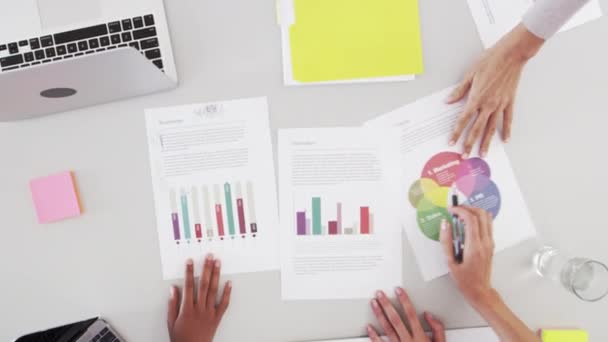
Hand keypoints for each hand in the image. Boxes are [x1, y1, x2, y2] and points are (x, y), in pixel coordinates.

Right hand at [167, 255, 231, 341]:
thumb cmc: (181, 338)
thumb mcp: (171, 321)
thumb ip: (172, 304)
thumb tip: (173, 288)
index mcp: (187, 309)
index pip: (188, 286)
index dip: (189, 272)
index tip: (190, 261)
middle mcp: (199, 309)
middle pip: (204, 285)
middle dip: (206, 269)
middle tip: (209, 256)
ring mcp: (209, 313)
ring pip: (214, 291)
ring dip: (216, 275)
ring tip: (218, 263)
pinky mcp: (217, 318)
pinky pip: (224, 304)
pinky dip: (227, 293)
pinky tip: (229, 283)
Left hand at [368, 288, 444, 341]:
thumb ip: (437, 329)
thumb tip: (429, 315)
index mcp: (420, 338)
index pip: (411, 314)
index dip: (405, 301)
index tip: (398, 290)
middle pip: (396, 319)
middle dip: (387, 305)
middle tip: (379, 294)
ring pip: (387, 329)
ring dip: (379, 315)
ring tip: (373, 304)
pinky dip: (374, 336)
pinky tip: (369, 328)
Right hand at [440, 207, 493, 305]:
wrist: (480, 290)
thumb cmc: (465, 280)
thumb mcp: (450, 262)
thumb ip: (446, 241)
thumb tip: (445, 225)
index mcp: (474, 247)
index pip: (470, 220)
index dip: (460, 210)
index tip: (451, 210)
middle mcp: (485, 243)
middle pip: (481, 214)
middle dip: (467, 208)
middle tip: (456, 209)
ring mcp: (490, 243)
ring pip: (487, 218)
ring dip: (474, 212)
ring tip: (462, 215)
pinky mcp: (491, 244)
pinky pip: (488, 225)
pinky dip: (479, 219)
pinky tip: (469, 223)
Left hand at [447, 24, 543, 157]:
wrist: (512, 54)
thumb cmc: (490, 60)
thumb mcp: (470, 74)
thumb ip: (459, 90)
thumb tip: (448, 101)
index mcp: (476, 98)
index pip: (463, 119)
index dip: (456, 132)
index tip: (452, 142)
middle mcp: (488, 104)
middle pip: (477, 128)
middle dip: (469, 143)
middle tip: (465, 155)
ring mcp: (500, 104)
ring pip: (491, 128)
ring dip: (486, 142)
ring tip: (483, 154)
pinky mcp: (510, 101)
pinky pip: (508, 119)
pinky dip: (506, 130)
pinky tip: (505, 139)